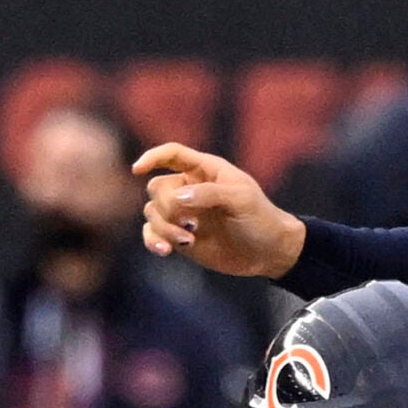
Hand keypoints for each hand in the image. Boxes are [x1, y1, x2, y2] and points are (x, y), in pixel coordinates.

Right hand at [135, 144, 306, 277]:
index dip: (153, 157)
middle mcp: (190, 188)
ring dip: (163, 227)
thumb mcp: (242, 200)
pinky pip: (153, 234)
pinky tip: (164, 251)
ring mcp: (183, 213)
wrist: (269, 252)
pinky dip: (153, 240)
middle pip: (157, 188)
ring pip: (152, 212)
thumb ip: (210, 194)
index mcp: (205, 170)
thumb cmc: (260, 219)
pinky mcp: (180, 236)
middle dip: (167, 206)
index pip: (172, 154)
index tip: (137, 169)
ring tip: (187, 240)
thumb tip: (177, 198)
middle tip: (191, 223)